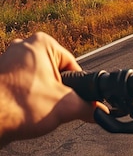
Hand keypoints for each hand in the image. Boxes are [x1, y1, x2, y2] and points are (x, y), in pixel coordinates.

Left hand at [0, 32, 106, 146]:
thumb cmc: (16, 105)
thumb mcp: (66, 106)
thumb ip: (89, 107)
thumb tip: (100, 112)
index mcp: (42, 43)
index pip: (74, 66)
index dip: (77, 87)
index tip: (75, 101)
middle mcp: (23, 47)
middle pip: (56, 74)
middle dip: (57, 92)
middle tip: (53, 106)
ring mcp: (8, 60)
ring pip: (39, 82)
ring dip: (41, 97)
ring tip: (36, 109)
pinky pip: (22, 87)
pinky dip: (26, 100)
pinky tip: (24, 111)